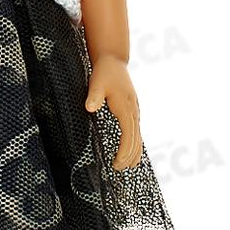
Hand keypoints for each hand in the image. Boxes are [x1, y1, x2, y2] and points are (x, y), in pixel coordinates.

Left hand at [85, 53, 142, 168]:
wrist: (114, 60)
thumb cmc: (104, 72)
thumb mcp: (97, 82)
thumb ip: (94, 96)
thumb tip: (90, 107)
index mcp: (126, 107)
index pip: (128, 134)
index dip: (124, 150)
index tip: (116, 163)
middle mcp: (133, 111)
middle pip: (135, 139)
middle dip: (128, 155)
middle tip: (117, 168)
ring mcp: (134, 111)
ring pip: (138, 136)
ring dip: (134, 152)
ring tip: (128, 166)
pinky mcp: (132, 110)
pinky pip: (136, 131)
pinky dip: (135, 143)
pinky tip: (131, 151)